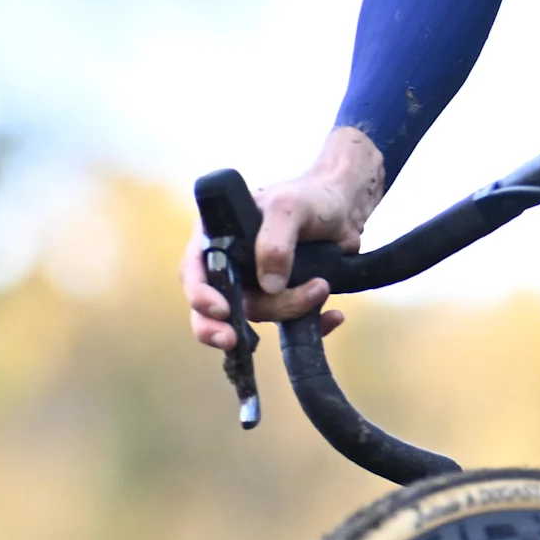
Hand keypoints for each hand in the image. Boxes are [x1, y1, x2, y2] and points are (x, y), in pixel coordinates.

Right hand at [182, 125, 383, 350]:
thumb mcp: (288, 208)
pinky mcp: (283, 299)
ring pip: (258, 314)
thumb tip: (269, 286)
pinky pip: (288, 324)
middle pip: (217, 304)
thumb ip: (274, 242)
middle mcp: (230, 264)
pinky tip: (333, 316)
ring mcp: (255, 285)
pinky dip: (311, 326)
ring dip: (289, 309)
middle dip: (220, 327)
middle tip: (232, 340)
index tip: (221, 310)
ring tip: (321, 287)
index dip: (200, 295)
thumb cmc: (309, 198)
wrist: (345, 208)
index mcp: (217, 236)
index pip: (194, 270)